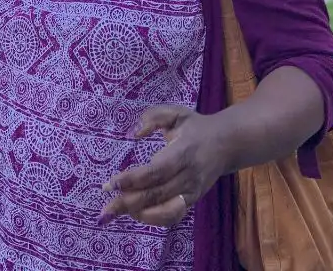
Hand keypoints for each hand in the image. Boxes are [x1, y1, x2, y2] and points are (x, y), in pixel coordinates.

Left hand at [99, 106, 228, 227]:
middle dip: (128, 202)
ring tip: (115, 211)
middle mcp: (188, 176)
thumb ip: (153, 117)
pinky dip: (154, 219)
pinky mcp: (193, 201)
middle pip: (156, 194)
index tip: (112, 183)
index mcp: (183, 153)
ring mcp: (192, 192)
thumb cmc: (195, 126)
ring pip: (164, 210)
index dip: (134, 179)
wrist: (228, 143)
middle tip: (105, 207)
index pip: (157, 171)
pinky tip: (135, 214)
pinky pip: (173, 216)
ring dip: (138, 213)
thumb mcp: (175, 113)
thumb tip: (133, 133)